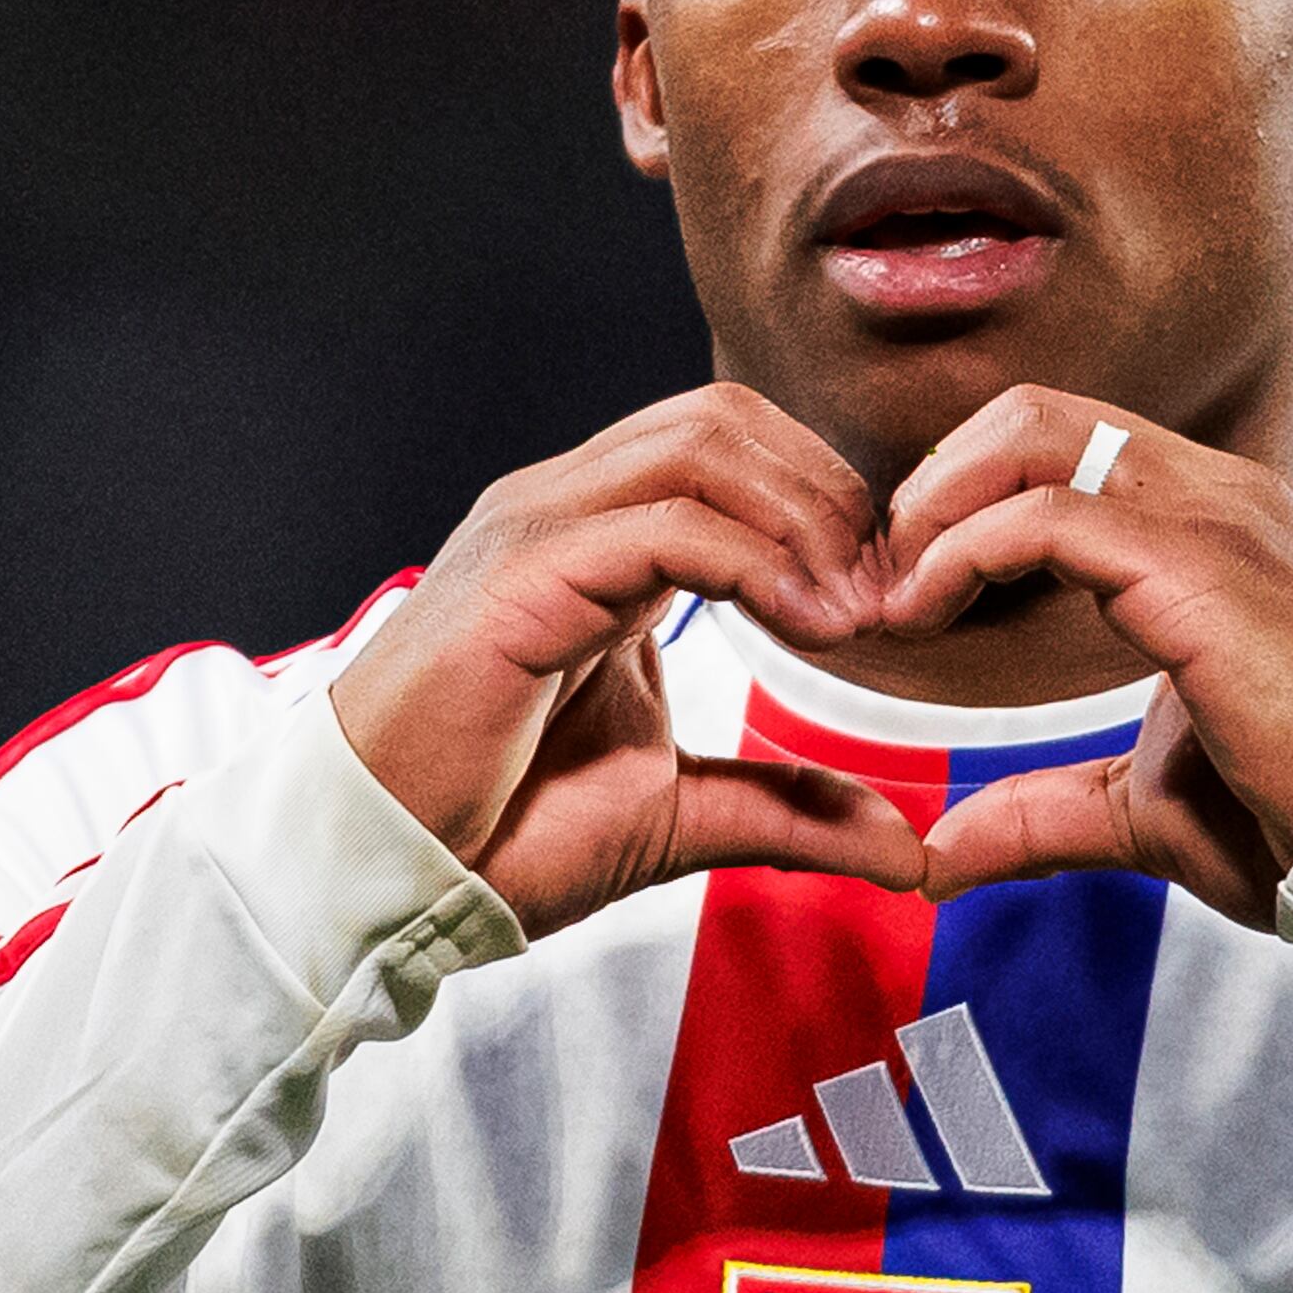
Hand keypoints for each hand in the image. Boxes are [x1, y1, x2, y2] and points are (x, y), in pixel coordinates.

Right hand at [332, 386, 925, 933]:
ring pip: (704, 446)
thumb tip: (904, 846)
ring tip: (854, 614)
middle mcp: (564, 508)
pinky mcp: (520, 578)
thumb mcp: (681, 816)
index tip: (892, 602)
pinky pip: (666, 526)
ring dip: (806, 520)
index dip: (830, 503)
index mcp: (596, 536)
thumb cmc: (500, 832)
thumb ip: (790, 810)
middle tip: (888, 598)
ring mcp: (536, 529)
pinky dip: (760, 565)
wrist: (387, 874)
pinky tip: (809, 628)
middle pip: (727, 418)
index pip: (733, 444)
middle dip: (831, 495)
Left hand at [875, 389, 1292, 923]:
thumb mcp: (1144, 809)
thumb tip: (944, 852)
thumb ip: (1043, 811)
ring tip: (898, 597)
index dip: (967, 497)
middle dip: (936, 485)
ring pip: (1033, 437)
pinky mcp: (1199, 571)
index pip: (1064, 442)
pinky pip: (1045, 517)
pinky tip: (926, 613)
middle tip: (888, 582)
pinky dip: (962, 553)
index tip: (912, 588)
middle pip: (1036, 413)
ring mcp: (1214, 520)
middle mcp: (1217, 496)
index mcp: (1214, 526)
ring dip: (936, 509)